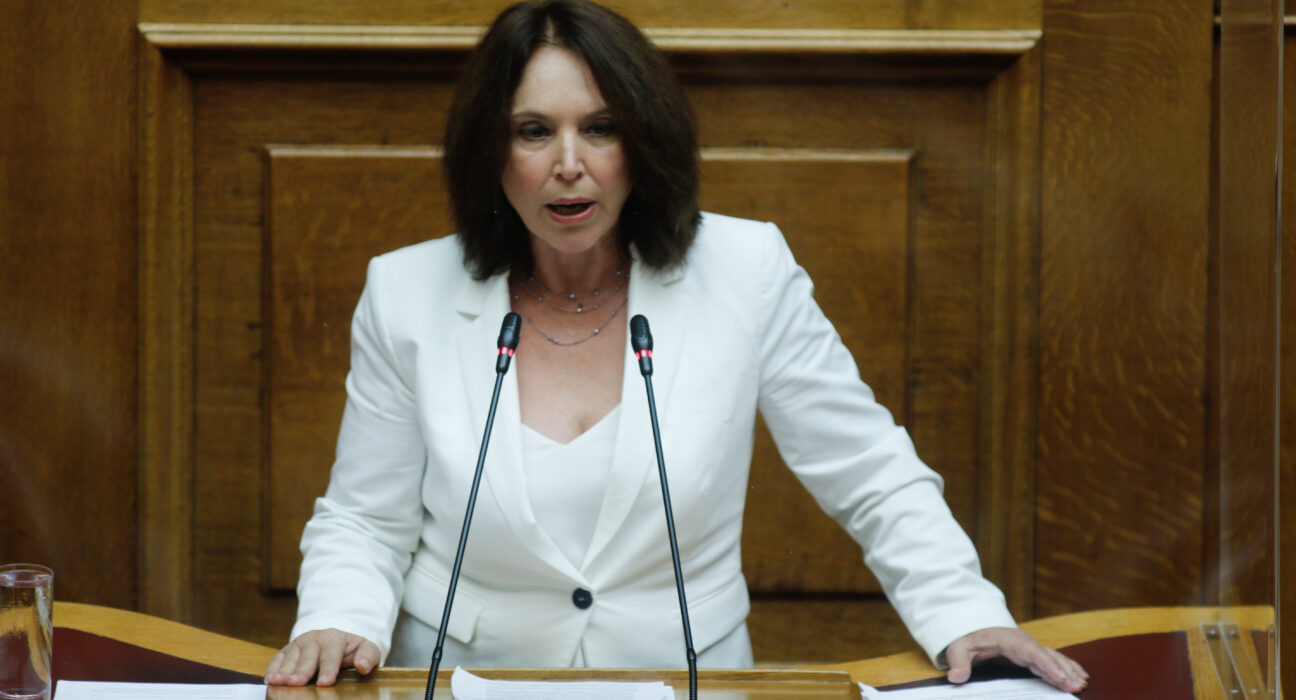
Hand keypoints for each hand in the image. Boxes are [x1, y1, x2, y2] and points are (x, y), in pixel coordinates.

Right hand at [265, 628, 379, 686]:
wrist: (334, 641)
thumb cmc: (351, 650)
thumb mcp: (365, 650)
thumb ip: (369, 656)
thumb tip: (363, 666)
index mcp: (334, 637)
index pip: (331, 653)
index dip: (328, 668)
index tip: (326, 682)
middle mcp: (314, 638)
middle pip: (307, 655)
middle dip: (302, 670)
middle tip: (297, 683)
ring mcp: (298, 644)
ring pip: (290, 657)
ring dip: (284, 670)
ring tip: (279, 682)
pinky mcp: (286, 651)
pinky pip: (277, 659)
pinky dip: (272, 668)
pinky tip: (270, 679)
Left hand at [945, 627, 1087, 692]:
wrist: (971, 630)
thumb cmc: (967, 640)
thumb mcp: (958, 649)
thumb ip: (958, 662)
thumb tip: (956, 676)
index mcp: (1009, 640)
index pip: (1031, 652)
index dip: (1047, 665)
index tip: (1060, 678)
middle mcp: (1024, 642)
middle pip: (1047, 655)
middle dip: (1063, 670)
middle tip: (1077, 686)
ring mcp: (1030, 647)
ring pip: (1053, 657)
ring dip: (1069, 669)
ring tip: (1082, 684)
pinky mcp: (1032, 653)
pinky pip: (1053, 659)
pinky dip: (1067, 667)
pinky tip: (1080, 676)